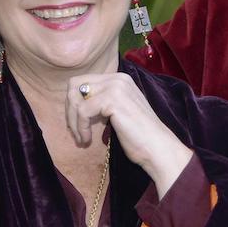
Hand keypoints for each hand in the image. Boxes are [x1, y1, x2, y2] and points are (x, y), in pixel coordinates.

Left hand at [66, 73, 192, 194]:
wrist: (157, 148)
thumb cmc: (139, 136)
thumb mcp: (118, 112)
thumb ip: (102, 102)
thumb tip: (77, 104)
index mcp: (119, 79)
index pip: (83, 81)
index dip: (75, 103)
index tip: (78, 124)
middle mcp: (118, 78)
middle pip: (75, 84)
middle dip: (70, 109)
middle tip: (76, 130)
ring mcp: (116, 87)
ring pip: (76, 98)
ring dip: (74, 122)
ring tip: (82, 139)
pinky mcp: (112, 100)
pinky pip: (83, 111)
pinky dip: (81, 128)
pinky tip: (87, 141)